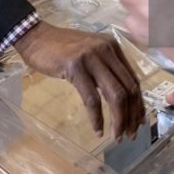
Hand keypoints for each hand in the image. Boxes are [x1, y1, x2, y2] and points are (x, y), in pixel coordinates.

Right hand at [13, 21, 144, 139]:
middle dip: (132, 116)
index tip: (139, 122)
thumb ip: (105, 68)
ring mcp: (91, 57)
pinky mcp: (75, 67)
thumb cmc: (59, 48)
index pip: (134, 79)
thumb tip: (120, 97)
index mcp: (113, 47)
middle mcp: (106, 50)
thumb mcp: (89, 53)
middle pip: (129, 89)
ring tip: (116, 136)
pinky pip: (92, 99)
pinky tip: (97, 129)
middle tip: (130, 135)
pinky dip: (97, 118)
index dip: (139, 104)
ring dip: (119, 120)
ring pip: (115, 95)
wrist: (34, 37)